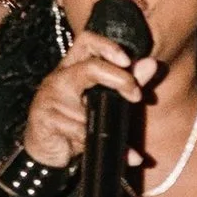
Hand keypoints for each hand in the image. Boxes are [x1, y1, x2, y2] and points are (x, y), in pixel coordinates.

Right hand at [19, 29, 155, 169]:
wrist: (46, 154)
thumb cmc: (74, 124)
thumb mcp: (102, 101)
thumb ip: (125, 82)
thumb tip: (151, 64)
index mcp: (72, 68)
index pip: (87, 41)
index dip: (108, 46)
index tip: (128, 61)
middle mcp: (59, 78)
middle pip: (90, 67)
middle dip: (119, 79)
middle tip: (136, 95)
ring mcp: (49, 98)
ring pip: (87, 106)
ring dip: (106, 123)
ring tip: (115, 137)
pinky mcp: (45, 119)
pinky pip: (81, 130)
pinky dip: (101, 143)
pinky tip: (113, 153)